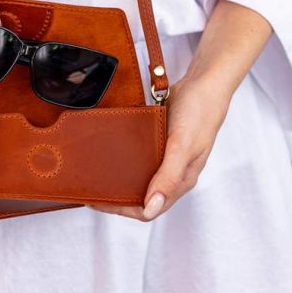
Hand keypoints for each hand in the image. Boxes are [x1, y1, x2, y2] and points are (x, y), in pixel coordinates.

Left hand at [90, 72, 232, 221]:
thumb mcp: (183, 147)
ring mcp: (164, 156)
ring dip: (117, 177)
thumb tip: (150, 209)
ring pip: (137, 175)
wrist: (202, 83)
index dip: (121, 209)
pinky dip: (122, 156)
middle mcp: (171, 173)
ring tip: (93, 171)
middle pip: (139, 194)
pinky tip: (108, 150)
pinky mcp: (157, 140)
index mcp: (180, 182)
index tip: (97, 202)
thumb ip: (168, 177)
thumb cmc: (199, 115)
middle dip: (115, 195)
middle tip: (88, 188)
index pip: (147, 209)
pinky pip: (138, 154)